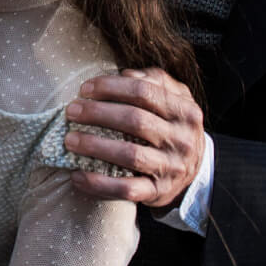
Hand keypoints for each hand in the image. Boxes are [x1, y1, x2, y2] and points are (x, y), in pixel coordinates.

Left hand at [65, 67, 203, 208]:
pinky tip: (77, 176)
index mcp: (184, 111)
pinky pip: (126, 189)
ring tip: (69, 140)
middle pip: (135, 120)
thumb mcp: (173, 97)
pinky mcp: (158, 192)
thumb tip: (125, 73)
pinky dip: (99, 184)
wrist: (196, 169)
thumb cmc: (171, 125)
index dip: (111, 87)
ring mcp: (171, 167)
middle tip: (71, 111)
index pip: (144, 91)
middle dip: (97, 114)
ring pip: (130, 155)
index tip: (84, 89)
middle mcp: (181, 139)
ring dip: (95, 146)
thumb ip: (154, 80)